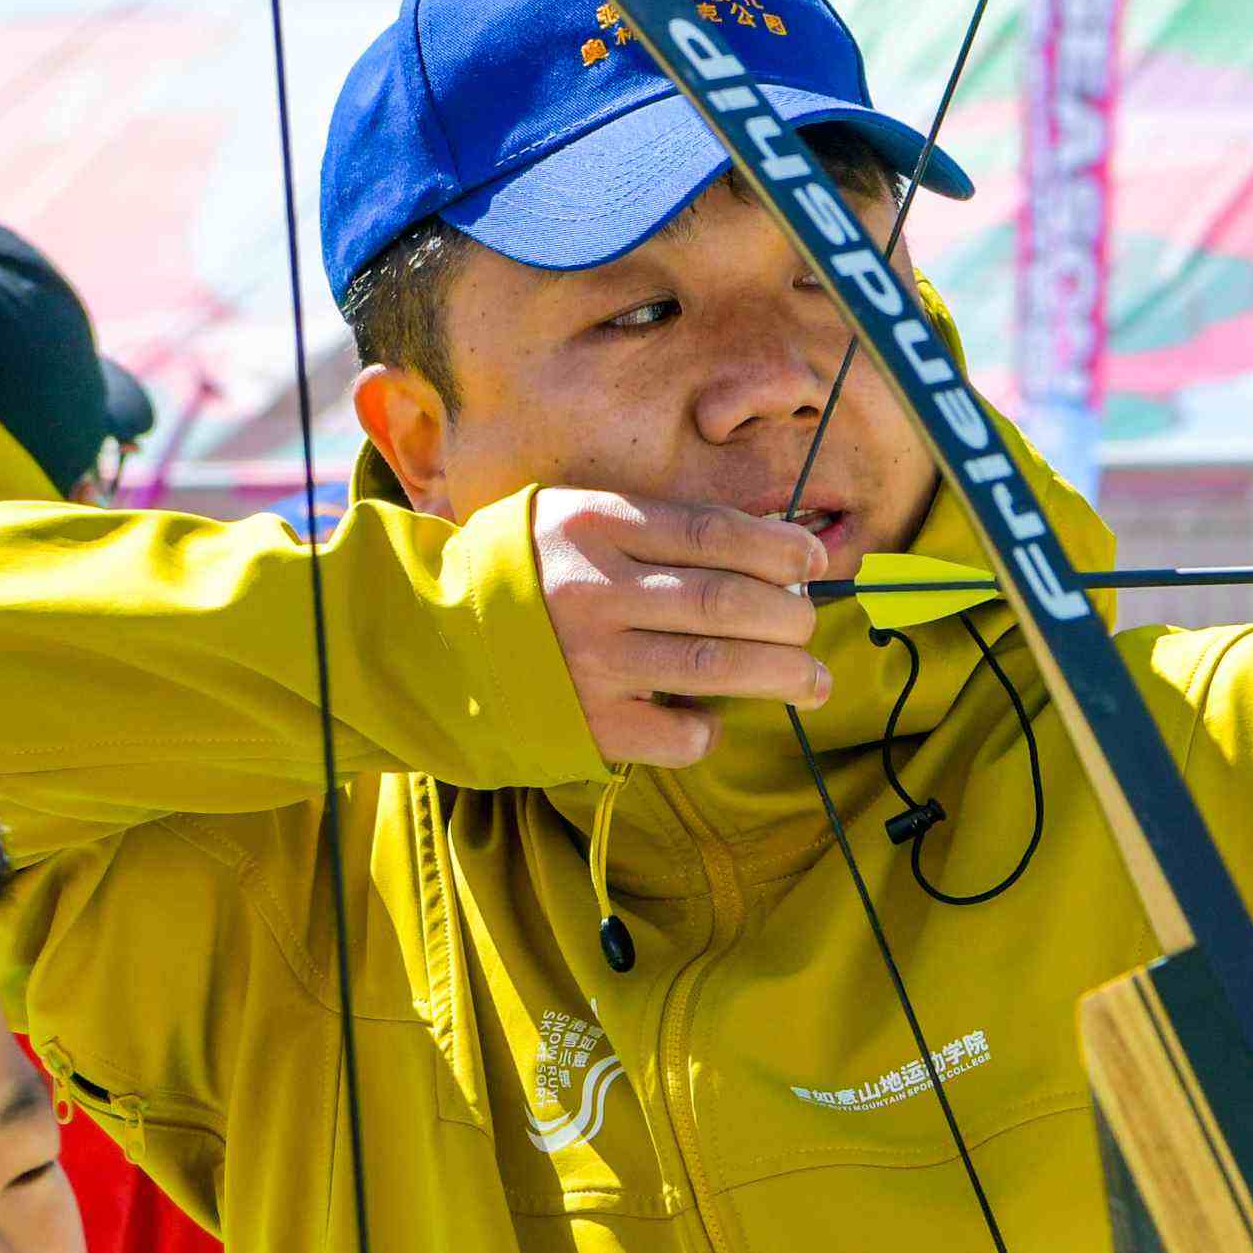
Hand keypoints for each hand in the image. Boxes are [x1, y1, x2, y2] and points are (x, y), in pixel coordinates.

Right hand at [532, 488, 827, 767]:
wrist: (439, 638)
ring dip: (780, 675)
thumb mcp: (579, 519)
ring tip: (813, 682)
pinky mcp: (588, 722)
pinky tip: (712, 719)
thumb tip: (766, 551)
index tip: (814, 563)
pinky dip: (709, 729)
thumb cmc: (533, 572)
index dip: (778, 549)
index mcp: (596, 526)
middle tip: (810, 627)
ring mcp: (591, 661)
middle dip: (789, 617)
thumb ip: (657, 530)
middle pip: (724, 602)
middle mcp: (595, 591)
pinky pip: (676, 733)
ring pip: (713, 666)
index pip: (711, 533)